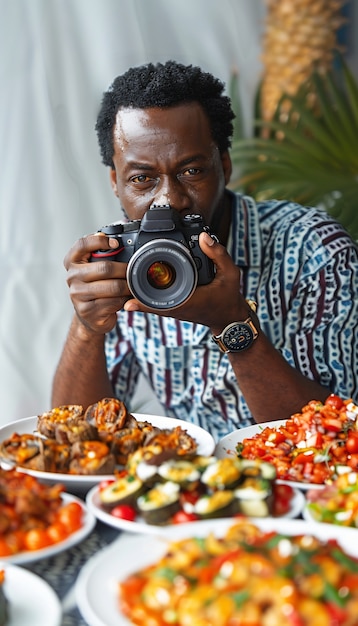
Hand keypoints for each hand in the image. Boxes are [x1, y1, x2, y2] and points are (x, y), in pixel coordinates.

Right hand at [64, 233, 131, 333]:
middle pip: (105, 268)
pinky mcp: (87, 311)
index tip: (116, 243)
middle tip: (135, 271)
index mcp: (72, 262)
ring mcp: (77, 295)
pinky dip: (124, 300)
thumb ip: (102, 255)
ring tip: (133, 286)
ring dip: (127, 287)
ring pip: (113, 287)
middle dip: (124, 270)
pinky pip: (113, 302)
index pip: (82, 245)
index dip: (99, 241)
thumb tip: (119, 242)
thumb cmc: (96, 287)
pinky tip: (125, 299)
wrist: (90, 316)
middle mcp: (71, 277)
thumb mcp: (94, 268)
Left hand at [124, 231, 247, 331]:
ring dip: (136, 295)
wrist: (229, 316)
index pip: (162, 304)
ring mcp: (175, 309)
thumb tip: (204, 236)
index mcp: (189, 301)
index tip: (127, 300)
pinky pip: (155, 303)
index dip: (143, 303)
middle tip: (116, 281)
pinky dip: (143, 297)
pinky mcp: (174, 307)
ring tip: (120, 282)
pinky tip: (131, 288)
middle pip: (149, 304)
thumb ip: (218, 254)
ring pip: (150, 304)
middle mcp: (178, 307)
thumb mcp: (230, 273)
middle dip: (133, 294)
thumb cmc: (229, 297)